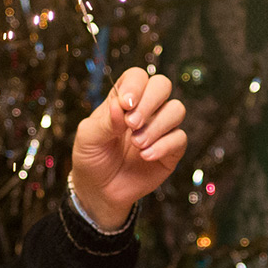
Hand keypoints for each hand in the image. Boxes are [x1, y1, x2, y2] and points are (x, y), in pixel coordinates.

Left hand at [68, 67, 186, 229]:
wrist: (99, 190)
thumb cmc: (91, 158)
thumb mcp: (88, 137)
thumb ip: (105, 121)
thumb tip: (121, 106)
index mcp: (123, 100)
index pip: (137, 76)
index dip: (136, 85)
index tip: (125, 105)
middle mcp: (146, 109)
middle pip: (163, 85)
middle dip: (150, 101)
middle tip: (132, 124)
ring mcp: (160, 129)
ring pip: (176, 109)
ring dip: (157, 126)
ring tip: (137, 144)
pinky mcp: (171, 151)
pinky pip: (179, 138)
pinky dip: (163, 146)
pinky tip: (145, 156)